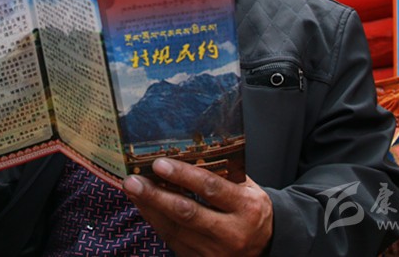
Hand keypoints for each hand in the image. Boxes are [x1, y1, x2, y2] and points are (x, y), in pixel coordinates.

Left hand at [123, 158, 272, 256]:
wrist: (267, 246)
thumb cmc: (251, 209)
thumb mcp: (247, 188)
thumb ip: (223, 173)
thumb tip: (186, 151)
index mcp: (247, 208)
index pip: (211, 189)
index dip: (183, 175)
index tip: (159, 163)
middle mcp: (232, 233)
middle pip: (187, 213)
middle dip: (156, 195)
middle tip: (133, 180)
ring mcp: (215, 252)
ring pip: (175, 229)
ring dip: (149, 208)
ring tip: (131, 189)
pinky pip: (172, 239)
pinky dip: (155, 220)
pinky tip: (143, 205)